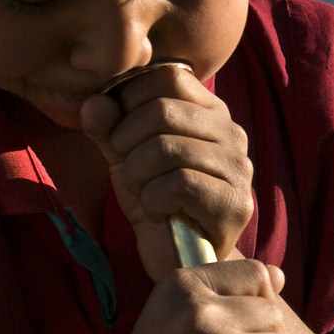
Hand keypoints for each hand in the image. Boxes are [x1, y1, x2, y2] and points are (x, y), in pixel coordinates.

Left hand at [80, 66, 254, 280]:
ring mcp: (239, 169)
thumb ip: (107, 126)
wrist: (179, 258)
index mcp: (209, 111)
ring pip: (166, 148)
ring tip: (140, 193)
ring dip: (135, 175)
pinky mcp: (235, 204)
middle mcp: (232, 133)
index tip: (118, 133)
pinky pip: (179, 184)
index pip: (168, 74)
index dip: (128, 99)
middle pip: (162, 110)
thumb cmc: (156, 200)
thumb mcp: (123, 155)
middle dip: (126, 141)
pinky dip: (153, 200)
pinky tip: (158, 213)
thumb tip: (94, 103)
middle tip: (126, 169)